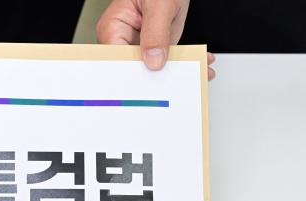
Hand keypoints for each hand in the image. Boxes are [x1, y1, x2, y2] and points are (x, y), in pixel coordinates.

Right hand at [96, 0, 214, 79]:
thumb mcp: (159, 4)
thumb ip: (155, 32)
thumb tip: (153, 61)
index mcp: (113, 29)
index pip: (117, 61)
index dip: (132, 74)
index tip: (152, 79)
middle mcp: (124, 39)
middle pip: (135, 68)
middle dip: (159, 76)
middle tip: (179, 79)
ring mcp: (140, 43)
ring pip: (153, 66)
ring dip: (177, 70)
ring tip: (199, 70)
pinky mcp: (155, 45)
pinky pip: (166, 58)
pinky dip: (185, 60)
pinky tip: (201, 61)